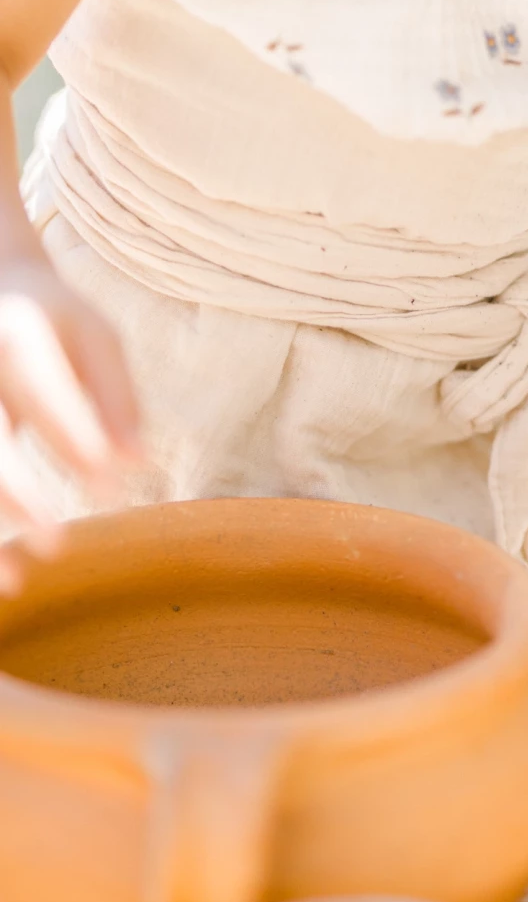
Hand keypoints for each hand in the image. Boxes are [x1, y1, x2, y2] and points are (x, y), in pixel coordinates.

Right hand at [0, 250, 141, 586]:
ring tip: (16, 583)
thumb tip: (138, 464)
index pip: (46, 397)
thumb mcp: (93, 335)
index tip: (110, 495)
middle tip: (57, 543)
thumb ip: (116, 395)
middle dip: (18, 495)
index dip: (78, 448)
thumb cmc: (51, 318)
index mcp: (17, 332)